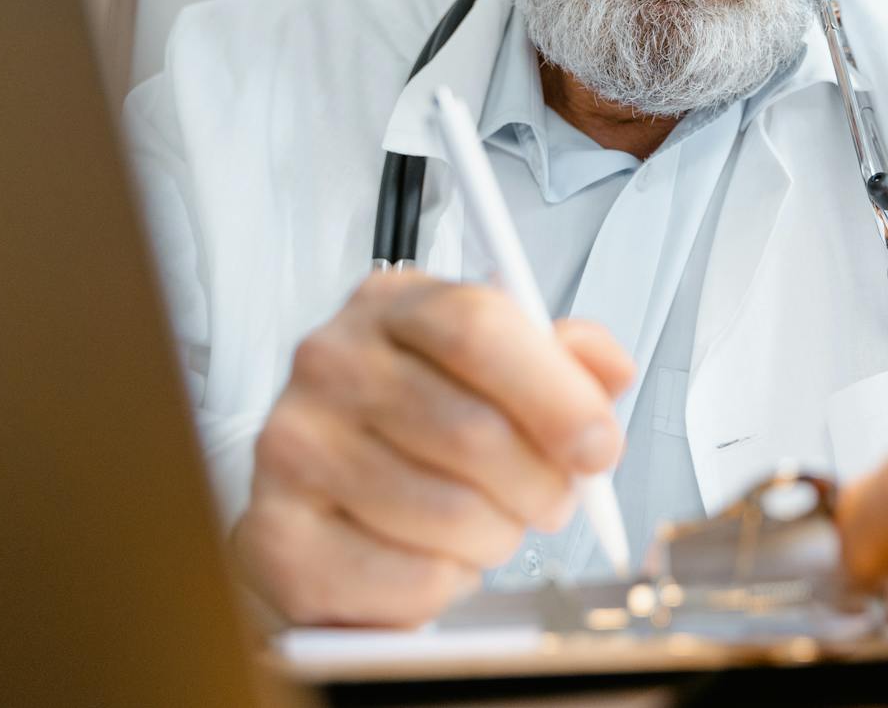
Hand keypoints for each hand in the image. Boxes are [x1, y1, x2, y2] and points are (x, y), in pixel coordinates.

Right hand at [234, 271, 633, 624]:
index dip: (557, 394)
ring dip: (497, 536)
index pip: (479, 328)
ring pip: (451, 514)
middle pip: (474, 430)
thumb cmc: (417, 429)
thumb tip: (608, 370)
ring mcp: (293, 448)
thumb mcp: (495, 368)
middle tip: (551, 498)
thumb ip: (562, 359)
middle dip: (540, 483)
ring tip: (486, 524)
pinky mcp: (279, 538)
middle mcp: (329, 364)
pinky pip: (413, 577)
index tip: (598, 443)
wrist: (323, 500)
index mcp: (390, 306)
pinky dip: (449, 582)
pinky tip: (432, 555)